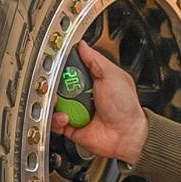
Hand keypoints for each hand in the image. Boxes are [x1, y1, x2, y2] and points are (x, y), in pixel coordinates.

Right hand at [48, 40, 149, 162]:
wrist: (125, 135)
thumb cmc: (125, 106)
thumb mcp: (112, 75)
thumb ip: (95, 59)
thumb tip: (83, 45)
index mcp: (93, 80)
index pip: (72, 68)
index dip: (63, 67)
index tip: (56, 65)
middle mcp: (83, 94)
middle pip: (59, 85)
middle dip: (55, 85)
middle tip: (58, 87)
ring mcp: (76, 110)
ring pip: (54, 102)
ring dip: (55, 103)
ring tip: (62, 103)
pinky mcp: (71, 126)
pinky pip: (55, 121)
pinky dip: (56, 119)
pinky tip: (66, 117)